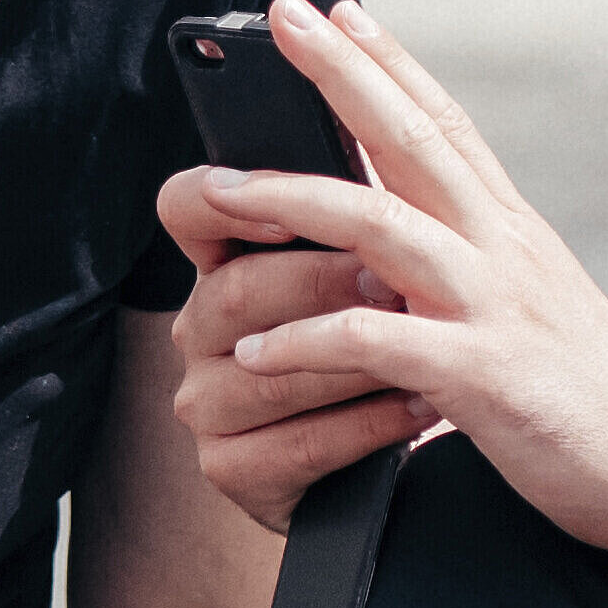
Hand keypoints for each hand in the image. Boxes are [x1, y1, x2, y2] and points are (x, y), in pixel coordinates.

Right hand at [154, 225, 416, 533]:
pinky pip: (300, 445)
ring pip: (270, 375)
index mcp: (221, 264)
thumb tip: (394, 138)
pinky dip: (368, 426)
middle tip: (396, 284)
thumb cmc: (381, 345)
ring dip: (355, 362)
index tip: (283, 213)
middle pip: (237, 293)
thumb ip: (357, 210)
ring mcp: (206, 404)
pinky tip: (420, 407)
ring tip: (422, 347)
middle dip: (323, 286)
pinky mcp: (231, 469)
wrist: (382, 459)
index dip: (220, 205)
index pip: (185, 209)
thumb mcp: (364, 272)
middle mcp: (198, 329)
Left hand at [168, 0, 607, 554]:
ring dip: (293, 201)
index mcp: (513, 232)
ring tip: (220, 191)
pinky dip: (309, 342)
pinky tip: (255, 352)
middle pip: (413, 140)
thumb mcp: (536, 307)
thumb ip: (478, 267)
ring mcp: (495, 307)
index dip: (394, 64)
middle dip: (342, 74)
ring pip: (381, 226)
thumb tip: (410, 246)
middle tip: (283, 18)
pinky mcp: (485, 377)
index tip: (341, 12)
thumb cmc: (597, 397)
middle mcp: (504, 250)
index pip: (448, 125)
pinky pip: (378, 344)